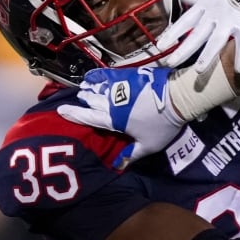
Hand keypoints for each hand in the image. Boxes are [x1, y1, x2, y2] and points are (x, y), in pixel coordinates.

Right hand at [57, 66, 185, 168]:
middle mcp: (112, 103)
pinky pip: (108, 75)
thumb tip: (118, 164)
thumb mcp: (149, 145)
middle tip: (81, 98)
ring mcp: (120, 87)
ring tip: (86, 88)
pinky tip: (94, 75)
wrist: (177, 99)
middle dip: (85, 99)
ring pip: (98, 87)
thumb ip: (132, 154)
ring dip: (90, 88)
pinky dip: (98, 75)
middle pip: (92, 100)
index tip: (61, 110)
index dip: (73, 114)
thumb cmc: (163, 125)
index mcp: (114, 120)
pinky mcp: (128, 76)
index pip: (88, 117)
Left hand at [157, 0, 239, 71]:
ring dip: (208, 56)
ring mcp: (232, 19)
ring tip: (198, 70)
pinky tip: (238, 70)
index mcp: (205, 5)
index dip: (172, 33)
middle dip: (184, 49)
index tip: (159, 46)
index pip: (186, 21)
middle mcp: (216, 12)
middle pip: (198, 34)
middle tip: (170, 63)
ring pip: (217, 40)